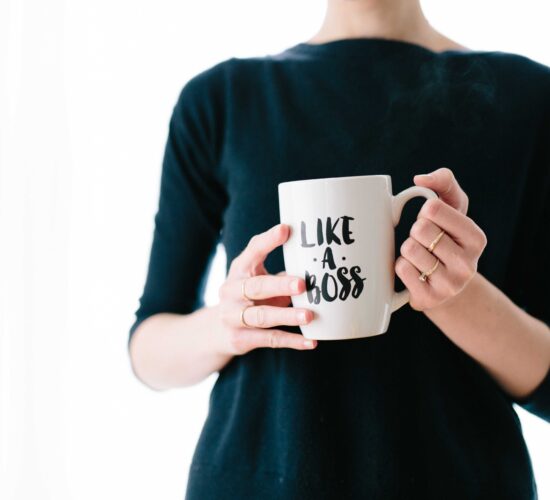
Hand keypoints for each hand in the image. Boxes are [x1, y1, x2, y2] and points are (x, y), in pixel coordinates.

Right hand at [217, 223, 316, 353]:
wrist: (216, 331)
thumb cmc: (249, 297)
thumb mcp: (258, 279)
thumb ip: (281, 271)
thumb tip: (318, 263)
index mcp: (239, 270)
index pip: (252, 252)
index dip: (268, 241)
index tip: (286, 230)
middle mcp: (231, 291)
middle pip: (256, 287)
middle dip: (280, 285)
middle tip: (302, 284)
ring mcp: (233, 316)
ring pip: (262, 316)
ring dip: (287, 316)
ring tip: (309, 316)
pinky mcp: (240, 339)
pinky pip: (269, 339)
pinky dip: (291, 341)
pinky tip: (311, 342)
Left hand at [395, 167, 487, 310]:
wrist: (446, 286)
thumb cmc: (446, 238)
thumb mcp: (453, 207)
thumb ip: (443, 182)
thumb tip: (420, 179)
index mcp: (476, 238)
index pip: (433, 209)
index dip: (425, 212)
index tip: (433, 222)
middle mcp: (468, 264)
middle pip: (419, 229)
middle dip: (415, 231)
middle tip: (425, 242)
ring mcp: (449, 285)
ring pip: (408, 249)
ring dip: (407, 250)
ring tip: (420, 257)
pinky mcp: (429, 299)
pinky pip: (401, 269)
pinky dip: (400, 266)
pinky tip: (414, 272)